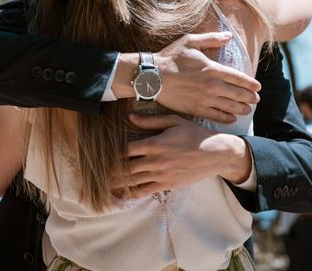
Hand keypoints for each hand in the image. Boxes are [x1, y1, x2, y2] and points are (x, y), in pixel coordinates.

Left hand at [112, 114, 251, 198]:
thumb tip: (130, 117)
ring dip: (117, 183)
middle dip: (110, 171)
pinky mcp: (167, 184)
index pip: (126, 150)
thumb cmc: (194, 134)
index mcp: (155, 144)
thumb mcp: (173, 121)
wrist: (214, 153)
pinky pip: (145, 191)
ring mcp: (161, 175)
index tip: (103, 153)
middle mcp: (155, 161)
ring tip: (103, 185)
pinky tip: (122, 195)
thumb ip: (150, 121)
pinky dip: (132, 194)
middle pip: (125, 168)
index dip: (112, 153)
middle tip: (97, 172)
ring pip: (133, 181)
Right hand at [154, 32, 259, 122]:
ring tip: (248, 110)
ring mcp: (204, 99)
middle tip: (256, 100)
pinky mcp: (195, 109)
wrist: (151, 76)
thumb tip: (229, 35)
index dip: (250, 84)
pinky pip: (215, 116)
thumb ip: (212, 39)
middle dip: (249, 97)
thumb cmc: (170, 57)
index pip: (238, 78)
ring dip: (241, 109)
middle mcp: (211, 85)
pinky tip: (231, 118)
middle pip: (237, 94)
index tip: (257, 87)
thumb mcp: (190, 41)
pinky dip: (225, 118)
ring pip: (229, 106)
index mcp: (212, 68)